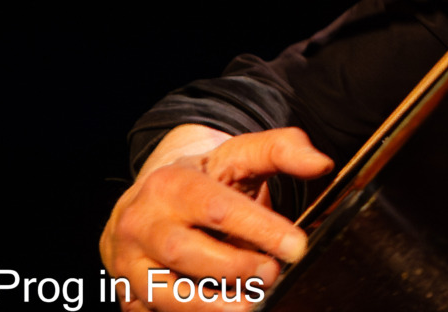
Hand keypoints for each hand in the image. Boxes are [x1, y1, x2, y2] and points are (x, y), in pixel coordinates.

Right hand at [100, 125, 331, 309]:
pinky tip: (224, 311)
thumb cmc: (203, 180)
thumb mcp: (238, 155)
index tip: (297, 246)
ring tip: (251, 305)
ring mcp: (129, 261)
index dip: (260, 229)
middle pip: (183, 252)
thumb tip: (321, 164)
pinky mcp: (127, 292)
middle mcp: (143, 223)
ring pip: (163, 291)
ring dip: (210, 304)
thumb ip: (281, 151)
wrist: (149, 201)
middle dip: (234, 268)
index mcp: (171, 185)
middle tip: (273, 274)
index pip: (218, 209)